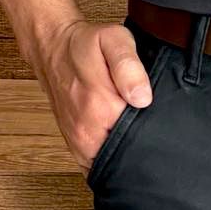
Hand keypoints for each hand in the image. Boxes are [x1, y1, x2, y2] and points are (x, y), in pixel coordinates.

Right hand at [31, 18, 154, 176]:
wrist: (54, 50)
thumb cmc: (86, 45)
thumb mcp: (113, 40)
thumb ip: (128, 67)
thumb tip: (142, 98)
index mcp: (100, 109)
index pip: (141, 141)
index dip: (154, 135)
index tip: (156, 125)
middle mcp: (87, 132)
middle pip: (129, 158)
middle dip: (142, 148)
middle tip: (145, 127)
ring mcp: (80, 145)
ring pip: (115, 167)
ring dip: (127, 158)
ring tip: (132, 134)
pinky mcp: (78, 150)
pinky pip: (100, 169)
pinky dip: (113, 164)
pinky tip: (119, 145)